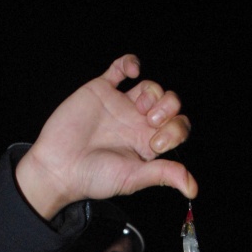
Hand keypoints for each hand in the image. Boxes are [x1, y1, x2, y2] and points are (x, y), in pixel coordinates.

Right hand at [16, 54, 197, 217]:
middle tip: (151, 123)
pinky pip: (119, 69)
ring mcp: (120, 106)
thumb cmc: (93, 178)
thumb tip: (192, 188)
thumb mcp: (133, 178)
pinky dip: (130, 63)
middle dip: (169, 109)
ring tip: (141, 107)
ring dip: (154, 91)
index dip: (176, 130)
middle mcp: (137, 124)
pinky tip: (133, 70)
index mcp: (147, 144)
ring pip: (150, 87)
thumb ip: (163, 175)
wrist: (59, 167)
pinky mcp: (101, 91)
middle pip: (169, 104)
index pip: (177, 128)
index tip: (157, 143)